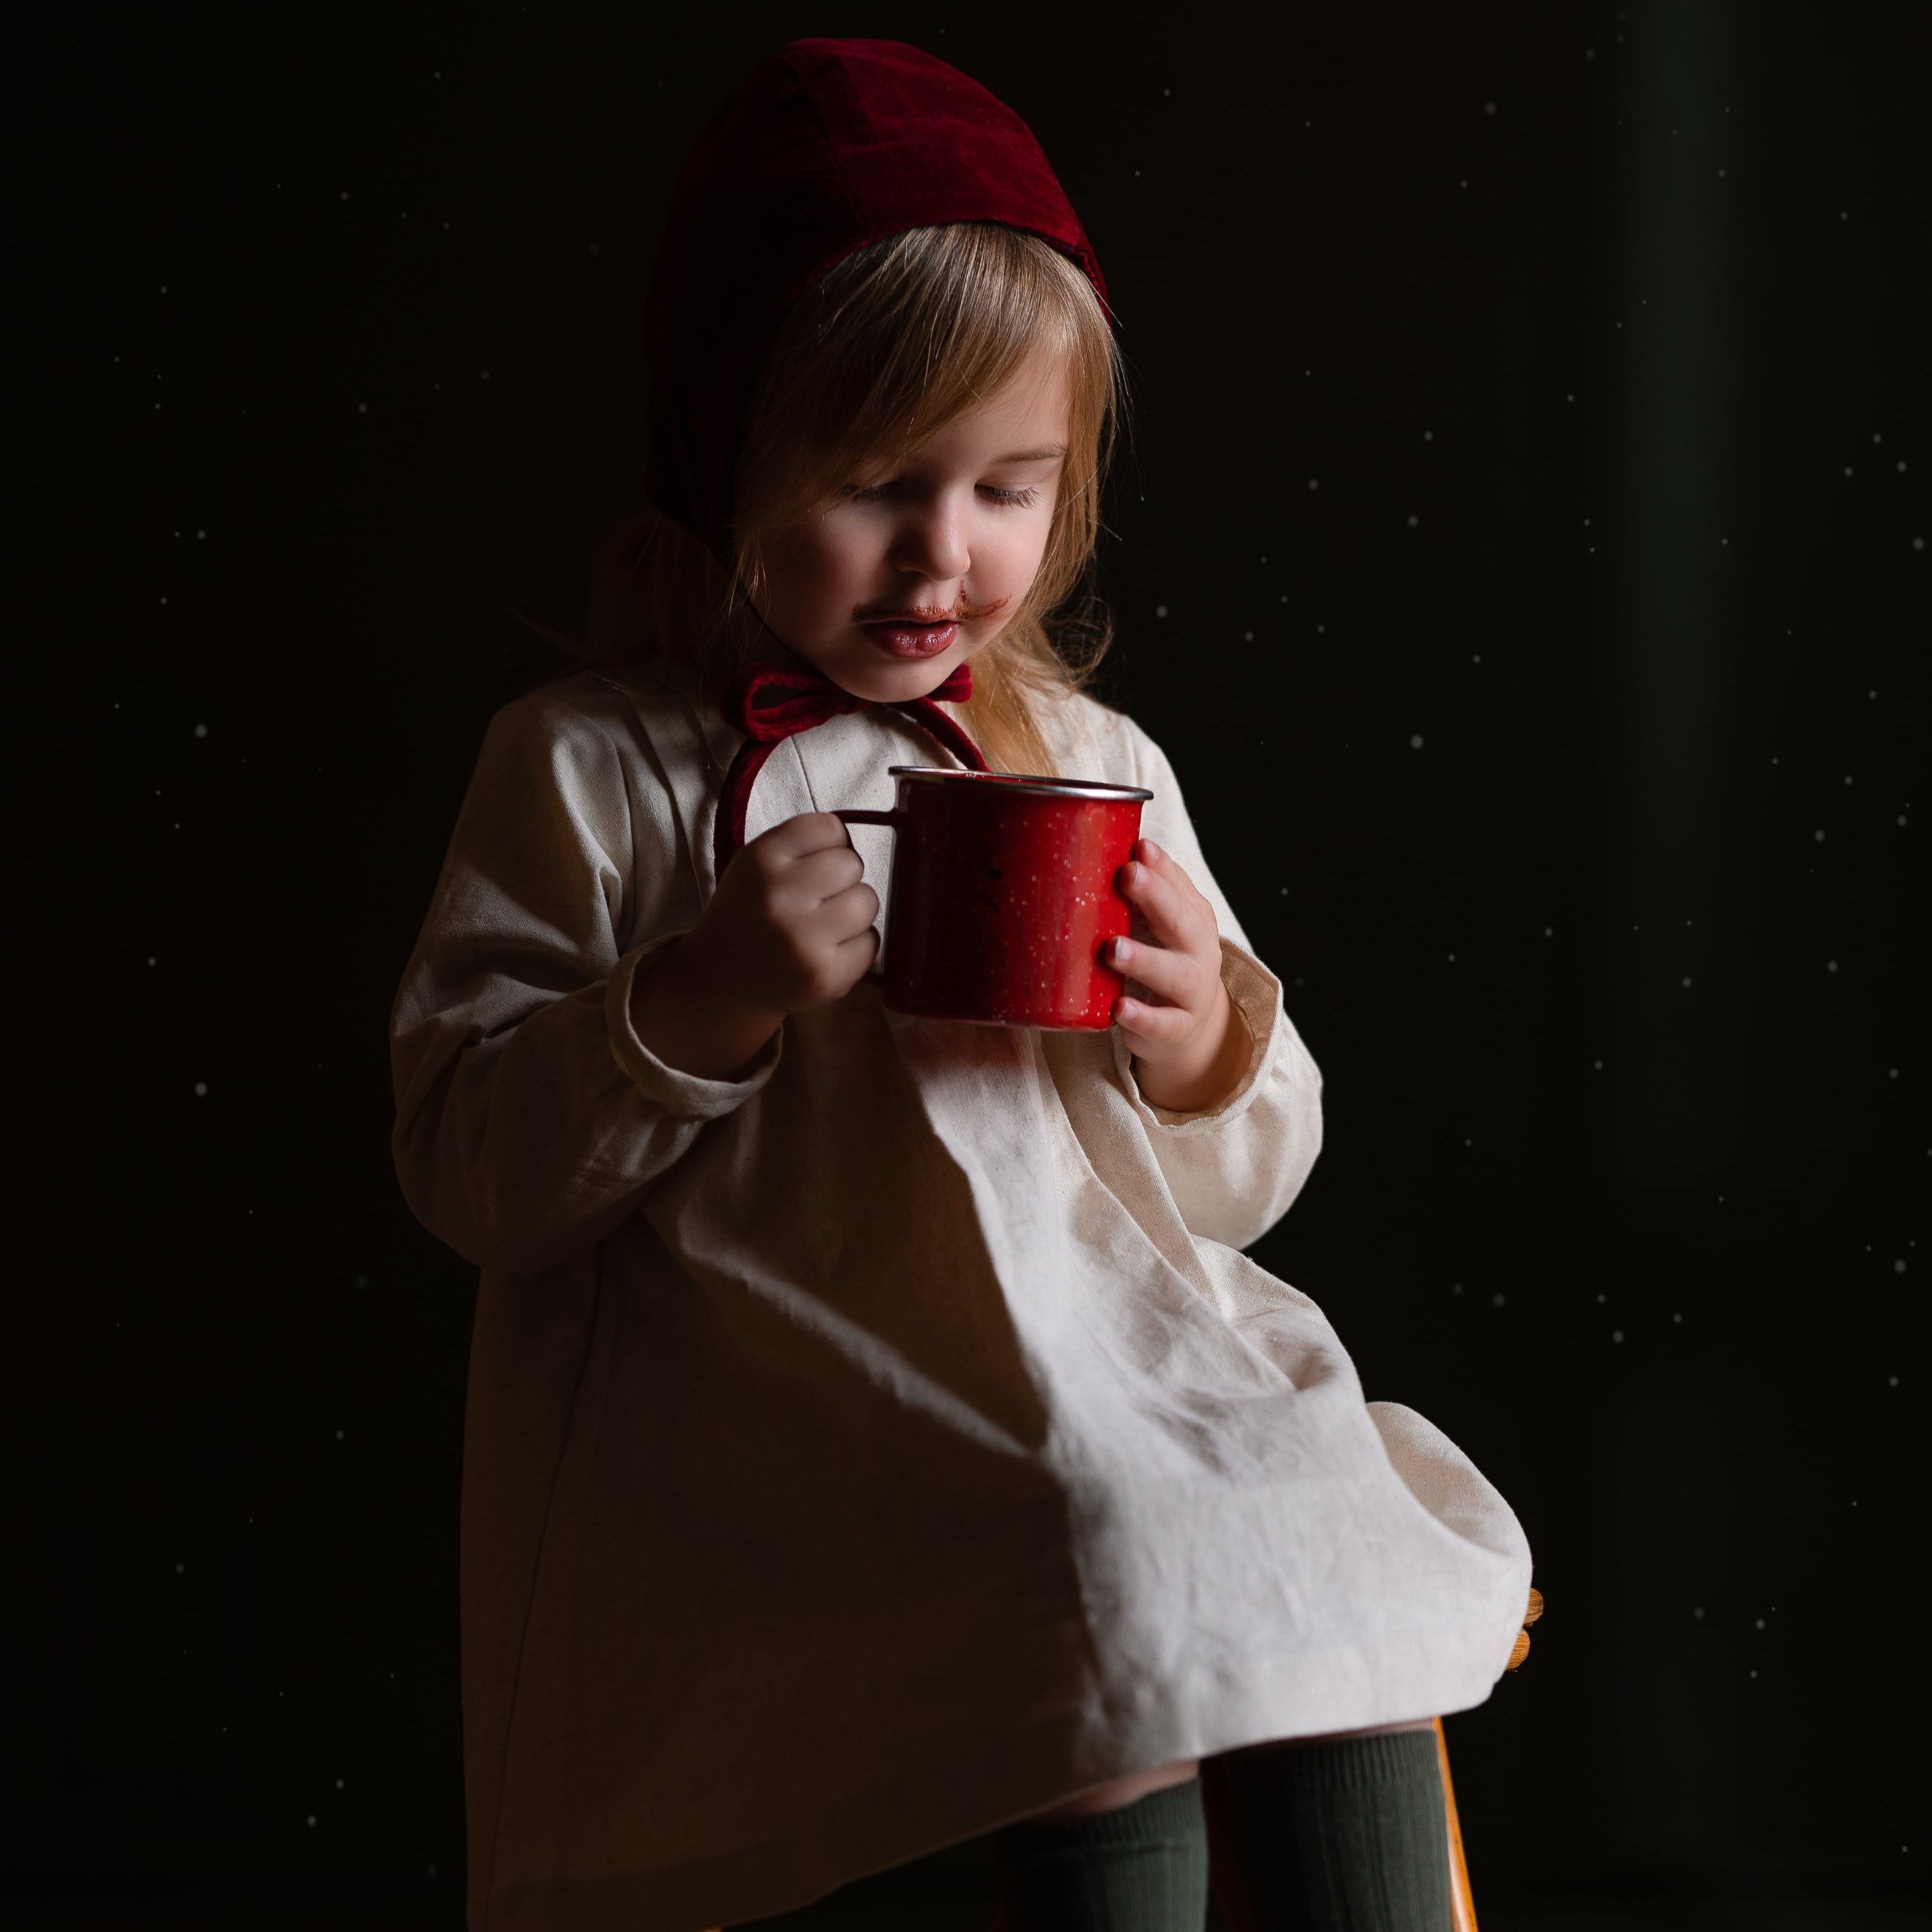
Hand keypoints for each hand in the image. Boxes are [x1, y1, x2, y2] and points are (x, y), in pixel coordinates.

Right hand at [630, 812, 878, 1078]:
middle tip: (818, 901)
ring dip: (854, 913)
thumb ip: (800, 846)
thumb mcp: (754, 866)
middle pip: (852, 864)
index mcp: (760, 860)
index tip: (813, 866)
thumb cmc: (746, 917)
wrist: (719, 983)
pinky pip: (872, 943)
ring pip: (867, 901)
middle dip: (843, 880)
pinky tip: (827, 953)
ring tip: (824, 927)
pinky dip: (857, 947)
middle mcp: (780, 897)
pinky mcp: (825, 976)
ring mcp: (803, 940)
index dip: (830, 846)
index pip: (830, 828)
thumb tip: (854, 841)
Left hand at [1108, 838, 1248, 1113]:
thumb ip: (1141, 889)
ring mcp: (1189, 991)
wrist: (1188, 1023)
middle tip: (1128, 875)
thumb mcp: (1158, 921)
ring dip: (1144, 959)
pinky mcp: (1174, 1028)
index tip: (1136, 849)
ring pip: (1173, 974)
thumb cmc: (1163, 956)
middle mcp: (1197, 950)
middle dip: (1156, 897)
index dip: (1160, 868)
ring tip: (1112, 949)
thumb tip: (1106, 841)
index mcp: (1192, 916)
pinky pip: (1161, 1024)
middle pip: (1182, 921)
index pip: (1179, 886)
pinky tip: (1118, 1009)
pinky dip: (1141, 1017)